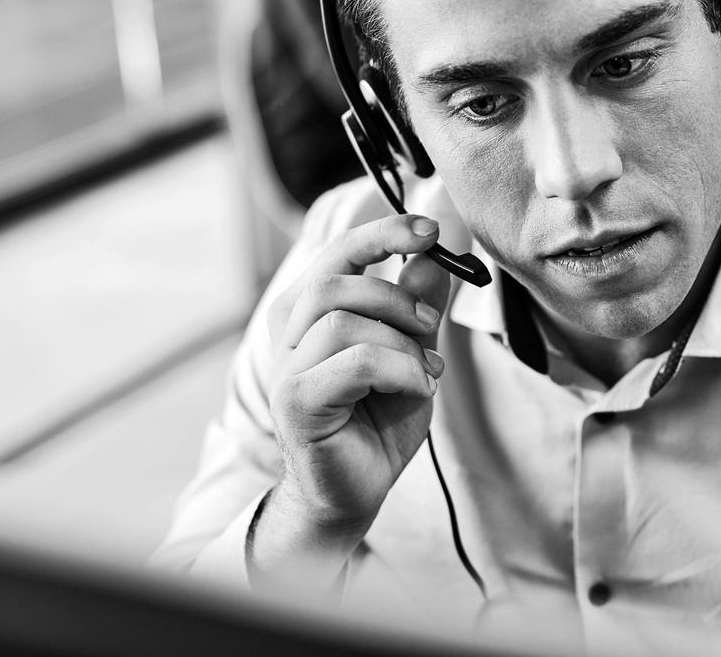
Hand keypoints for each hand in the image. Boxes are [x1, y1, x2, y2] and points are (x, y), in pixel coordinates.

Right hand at [251, 214, 451, 586]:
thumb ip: (417, 307)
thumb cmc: (378, 422)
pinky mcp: (297, 401)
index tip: (429, 230)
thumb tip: (433, 258)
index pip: (338, 255)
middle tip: (430, 327)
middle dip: (396, 296)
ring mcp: (287, 369)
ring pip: (345, 322)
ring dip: (402, 343)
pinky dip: (399, 371)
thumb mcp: (411, 354)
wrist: (358, 489)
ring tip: (423, 372)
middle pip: (335, 282)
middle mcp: (290, 335)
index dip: (382, 234)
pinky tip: (414, 390)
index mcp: (311, 314)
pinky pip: (356, 362)